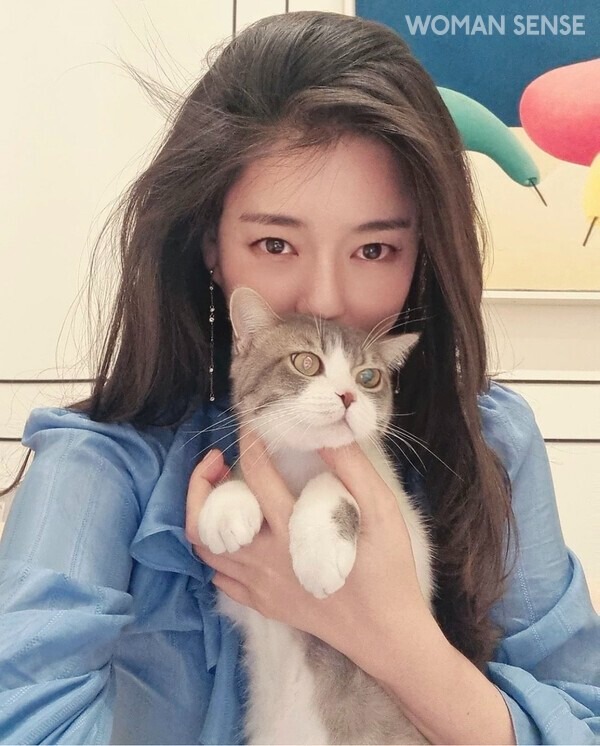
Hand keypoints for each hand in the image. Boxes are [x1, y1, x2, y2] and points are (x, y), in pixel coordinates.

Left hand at [185, 429, 435, 678]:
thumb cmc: (387, 570)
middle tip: (217, 460)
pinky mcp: (261, 605)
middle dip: (201, 481)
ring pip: (204, 550)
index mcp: (292, 531)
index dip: (248, 441)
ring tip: (220, 495)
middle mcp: (264, 559)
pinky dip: (216, 552)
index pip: (255, 473)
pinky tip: (235, 535)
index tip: (251, 422)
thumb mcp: (382, 511)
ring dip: (202, 516)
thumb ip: (351, 469)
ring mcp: (258, 586)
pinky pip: (219, 578)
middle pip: (205, 518)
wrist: (386, 635)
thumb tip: (322, 433)